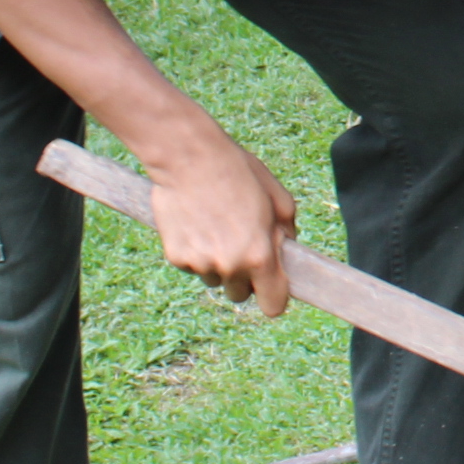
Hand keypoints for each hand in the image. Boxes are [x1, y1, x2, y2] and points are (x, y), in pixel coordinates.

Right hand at [143, 128, 300, 314]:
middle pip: (240, 294)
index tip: (271, 287)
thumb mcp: (278, 197)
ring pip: (215, 279)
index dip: (274, 297)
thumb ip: (287, 231)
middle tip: (241, 245)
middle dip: (244, 277)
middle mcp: (230, 266)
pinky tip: (196, 223)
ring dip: (218, 263)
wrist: (188, 158)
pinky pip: (192, 265)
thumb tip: (287, 252)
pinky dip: (195, 252)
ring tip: (216, 227)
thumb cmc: (238, 172)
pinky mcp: (176, 257)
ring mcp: (200, 264)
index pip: (273, 305)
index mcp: (259, 255)